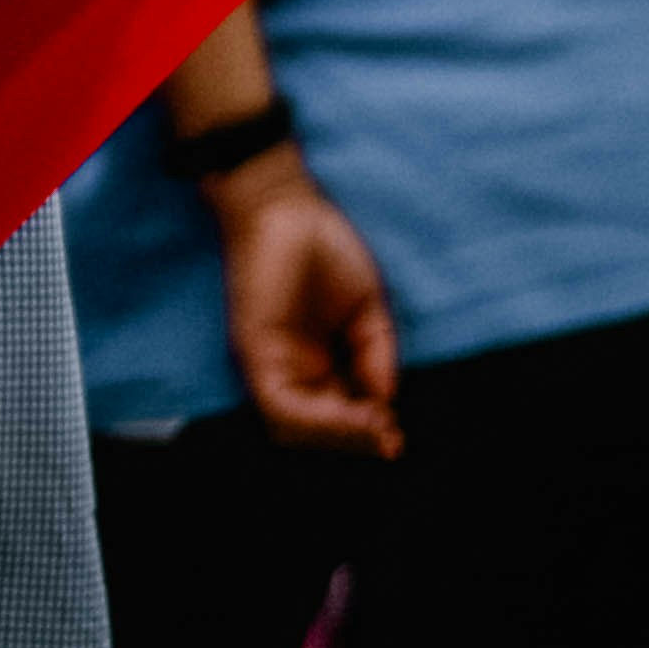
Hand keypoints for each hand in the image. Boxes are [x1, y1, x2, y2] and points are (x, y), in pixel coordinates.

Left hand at [211, 145, 399, 457]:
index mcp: (316, 360)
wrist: (286, 205)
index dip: (366, 432)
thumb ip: (376, 356)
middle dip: (356, 441)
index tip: (395, 438)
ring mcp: (269, 364)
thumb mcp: (367, 309)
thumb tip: (385, 403)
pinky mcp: (254, 355)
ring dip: (340, 436)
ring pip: (296, 428)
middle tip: (390, 442)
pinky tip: (356, 416)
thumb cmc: (324, 247)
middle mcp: (290, 369)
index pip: (338, 413)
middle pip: (317, 429)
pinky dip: (319, 421)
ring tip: (377, 431)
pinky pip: (280, 407)